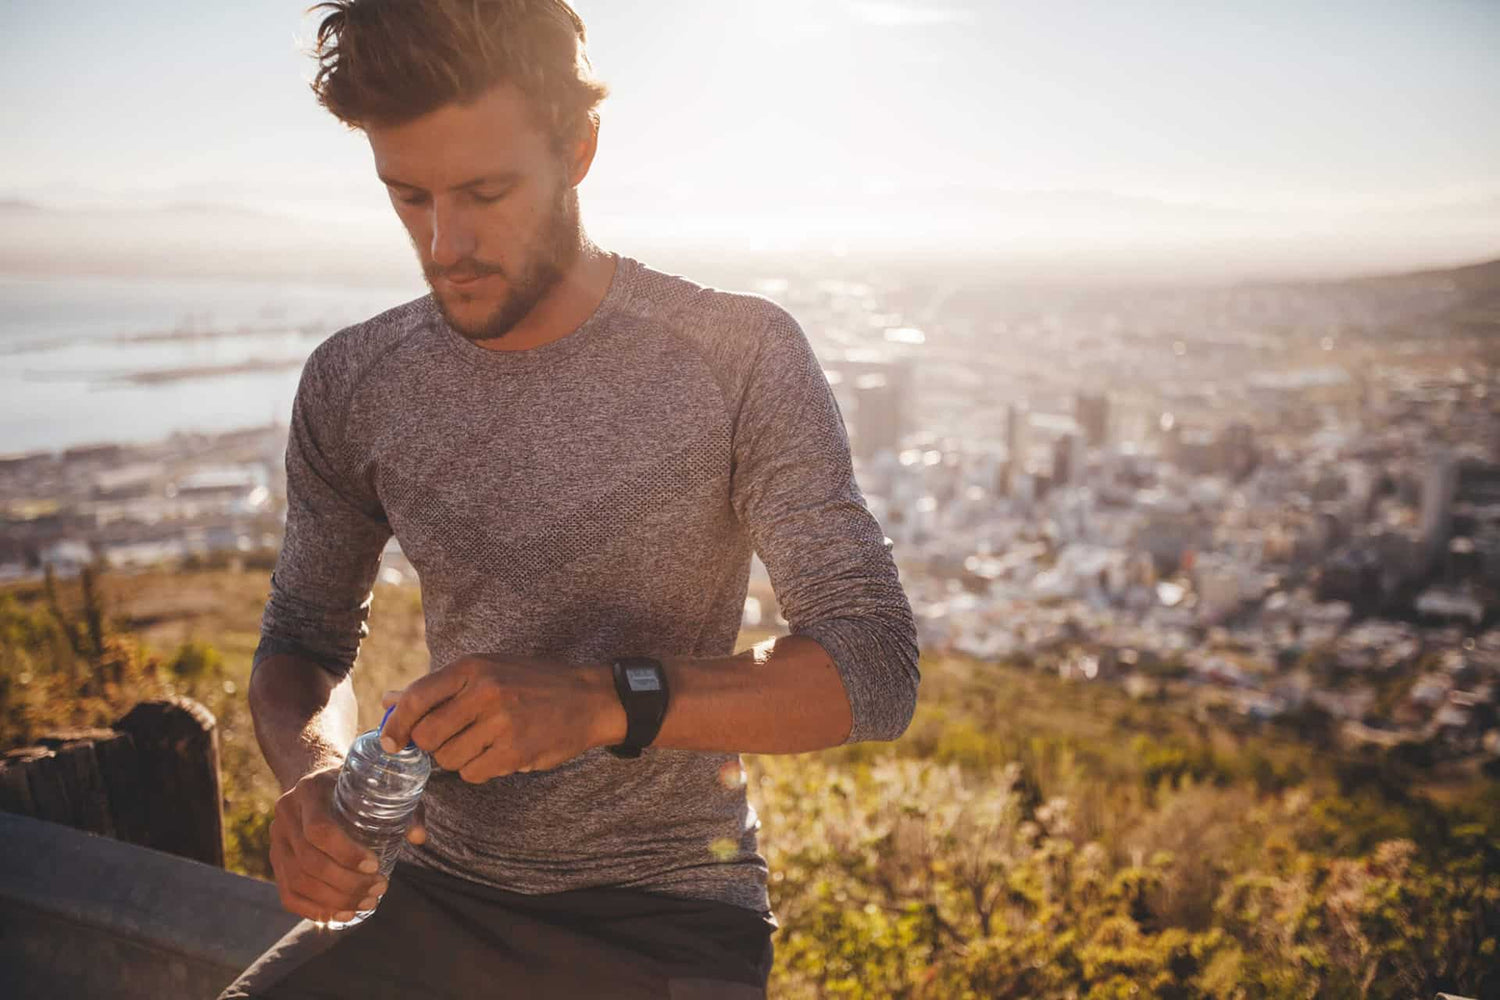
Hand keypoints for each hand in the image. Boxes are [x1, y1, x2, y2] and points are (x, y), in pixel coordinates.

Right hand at [269, 766, 391, 923]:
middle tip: (379, 889)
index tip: (375, 865)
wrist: (316, 778)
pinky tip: (340, 914)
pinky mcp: (275, 860)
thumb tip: (418, 837)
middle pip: (308, 861)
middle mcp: (285, 815)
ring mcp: (276, 840)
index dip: (346, 853)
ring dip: (334, 899)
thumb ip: (403, 807)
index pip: (319, 830)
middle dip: (346, 883)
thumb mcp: (377, 785)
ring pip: (298, 881)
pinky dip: (314, 910)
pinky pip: (288, 894)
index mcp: (308, 790)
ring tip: (367, 903)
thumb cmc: (354, 784)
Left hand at [379, 655, 620, 782]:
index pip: (416, 699)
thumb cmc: (531, 683)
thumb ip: (437, 687)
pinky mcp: (515, 750)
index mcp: (472, 667)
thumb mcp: (486, 671)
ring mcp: (501, 722)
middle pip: (428, 736)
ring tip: (483, 744)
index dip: (395, 726)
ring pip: (449, 759)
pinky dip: (480, 770)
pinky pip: (474, 773)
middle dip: (432, 746)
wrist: (588, 699)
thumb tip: (388, 700)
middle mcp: (484, 691)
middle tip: (451, 740)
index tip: (390, 743)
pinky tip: (499, 754)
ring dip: (459, 759)